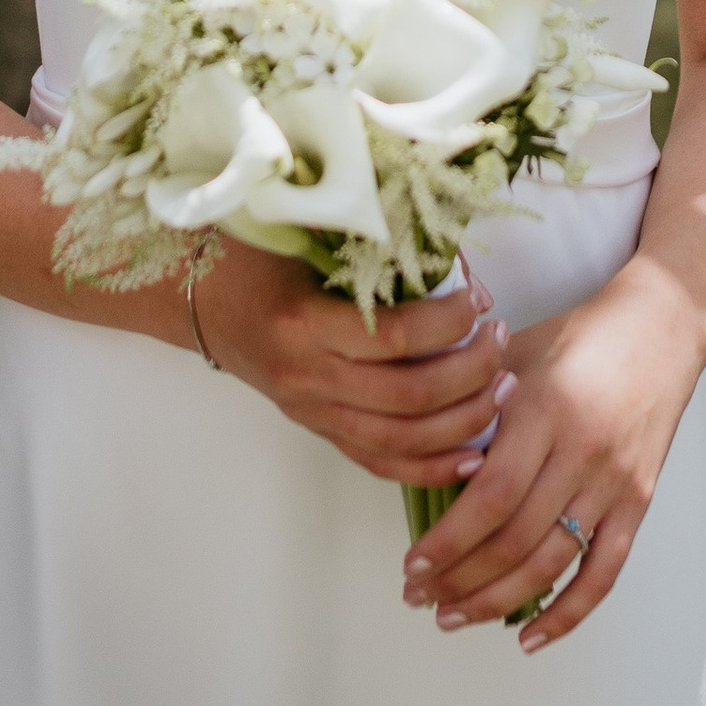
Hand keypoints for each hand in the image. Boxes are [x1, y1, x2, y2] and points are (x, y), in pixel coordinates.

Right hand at [193, 248, 516, 486]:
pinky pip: (381, 463)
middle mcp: (309, 377)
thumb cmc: (258, 257)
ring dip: (466, 419)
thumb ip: (373, 249)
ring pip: (404, 440)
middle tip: (500, 339)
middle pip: (410, 397)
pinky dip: (432, 466)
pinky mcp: (319, 431)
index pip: (396, 338)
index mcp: (305, 323)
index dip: (449, 321)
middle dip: (472, 372)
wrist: (204, 301)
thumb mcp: (307, 238)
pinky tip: (473, 454)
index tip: (478, 298)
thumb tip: (454, 256)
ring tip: (501, 386)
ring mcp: (314, 412)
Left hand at [398, 258, 705, 651]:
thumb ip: (472, 406)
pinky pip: (604, 571)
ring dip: (497, 601)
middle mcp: (582, 452)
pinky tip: (529, 638)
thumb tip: (418, 459)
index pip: (491, 497)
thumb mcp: (515, 354)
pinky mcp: (639, 500)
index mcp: (545, 410)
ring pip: (552, 563)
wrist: (659, 327)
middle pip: (516, 540)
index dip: (448, 541)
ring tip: (453, 616)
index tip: (412, 564)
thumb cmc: (576, 336)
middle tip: (419, 598)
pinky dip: (567, 613)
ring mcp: (615, 481)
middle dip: (459, 580)